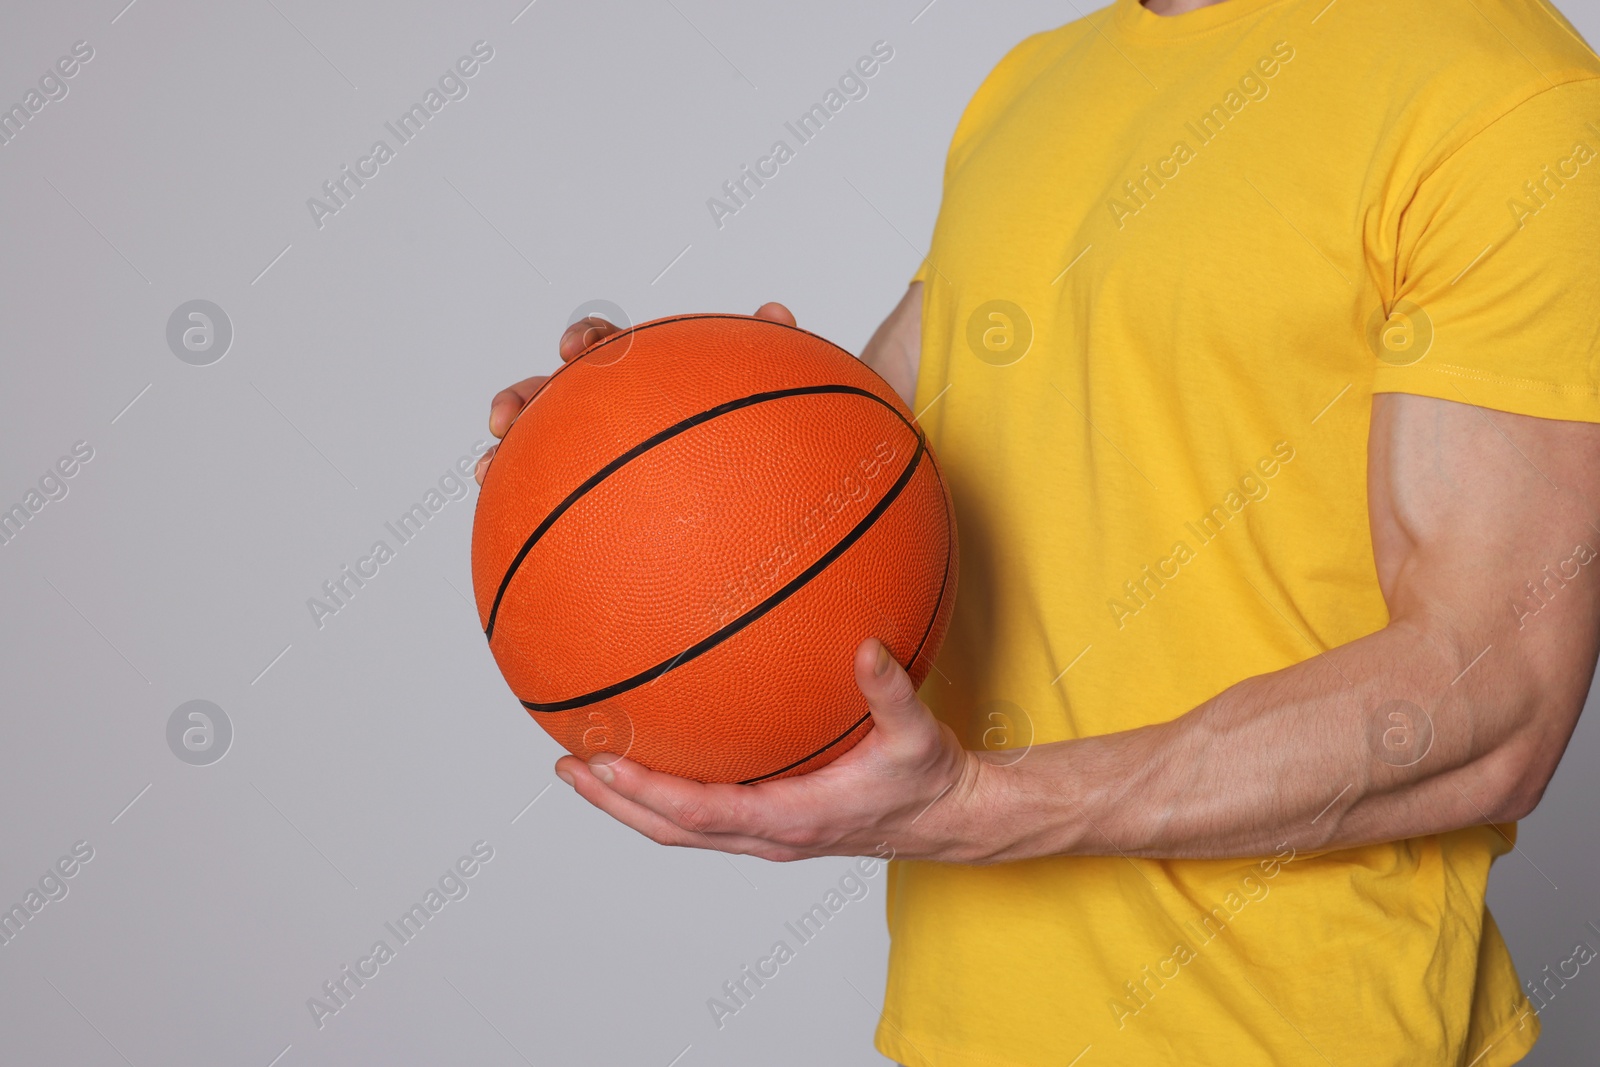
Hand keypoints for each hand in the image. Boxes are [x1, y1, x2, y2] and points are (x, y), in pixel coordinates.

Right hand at [474, 302, 798, 484]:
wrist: (751, 490)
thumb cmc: (758, 432)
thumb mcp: (768, 393)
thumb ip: (768, 354)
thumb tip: (777, 311)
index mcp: (642, 377)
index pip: (604, 344)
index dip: (585, 341)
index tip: (574, 352)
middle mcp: (609, 412)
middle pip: (553, 394)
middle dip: (522, 399)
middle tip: (504, 419)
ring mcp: (595, 453)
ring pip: (539, 449)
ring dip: (507, 455)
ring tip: (485, 471)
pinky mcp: (593, 497)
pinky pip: (553, 501)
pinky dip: (525, 509)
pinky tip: (513, 533)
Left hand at [553, 638, 1005, 862]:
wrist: (950, 819)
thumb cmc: (931, 780)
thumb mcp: (918, 735)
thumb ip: (890, 692)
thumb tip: (866, 647)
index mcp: (793, 818)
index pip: (700, 813)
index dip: (645, 792)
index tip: (602, 763)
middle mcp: (770, 835)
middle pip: (670, 828)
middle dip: (613, 800)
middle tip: (565, 765)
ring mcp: (768, 835)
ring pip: (681, 828)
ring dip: (630, 801)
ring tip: (588, 766)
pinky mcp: (774, 823)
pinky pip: (706, 814)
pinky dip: (667, 795)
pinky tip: (657, 755)